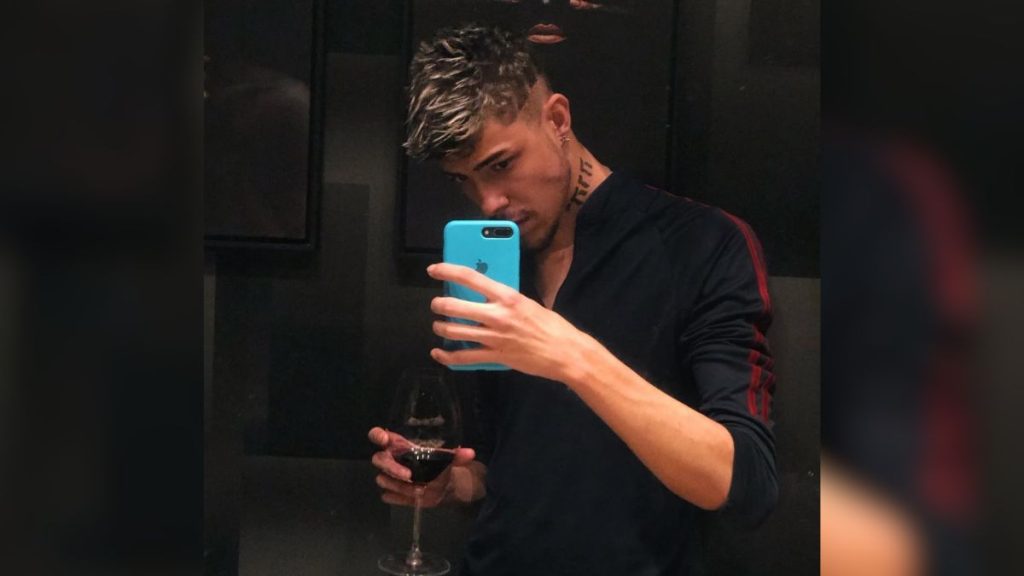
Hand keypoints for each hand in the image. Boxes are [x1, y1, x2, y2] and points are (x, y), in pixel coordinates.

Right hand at [368, 426, 475, 507]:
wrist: (442, 485)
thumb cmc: (439, 464)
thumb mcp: (448, 458)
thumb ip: (457, 455)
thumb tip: (470, 453)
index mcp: (399, 445)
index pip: (378, 435)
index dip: (377, 436)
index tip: (384, 439)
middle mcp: (391, 458)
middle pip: (378, 459)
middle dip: (391, 467)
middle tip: (409, 475)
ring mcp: (391, 476)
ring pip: (381, 478)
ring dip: (394, 483)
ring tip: (414, 487)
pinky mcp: (395, 492)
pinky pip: (387, 495)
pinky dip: (395, 496)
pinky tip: (408, 496)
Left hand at [427, 262, 589, 380]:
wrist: (565, 352)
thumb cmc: (551, 326)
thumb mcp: (528, 303)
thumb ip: (506, 300)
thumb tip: (487, 295)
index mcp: (507, 296)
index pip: (470, 277)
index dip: (447, 271)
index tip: (433, 270)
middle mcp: (497, 315)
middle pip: (454, 306)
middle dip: (438, 305)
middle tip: (436, 305)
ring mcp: (494, 337)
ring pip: (453, 331)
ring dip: (440, 328)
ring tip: (439, 326)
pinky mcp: (495, 357)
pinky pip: (463, 358)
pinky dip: (446, 357)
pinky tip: (439, 354)